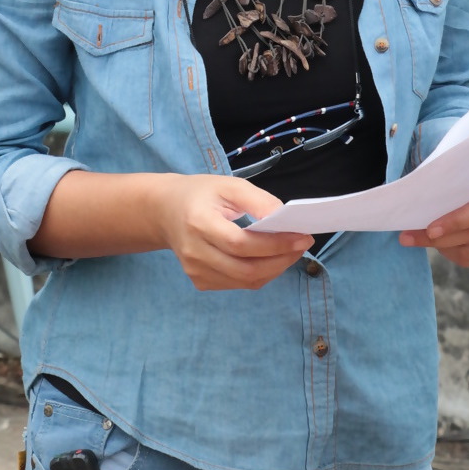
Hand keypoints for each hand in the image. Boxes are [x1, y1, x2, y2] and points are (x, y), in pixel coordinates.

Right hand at [157, 174, 313, 290]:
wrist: (165, 211)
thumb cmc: (201, 194)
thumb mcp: (229, 185)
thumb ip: (258, 200)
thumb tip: (285, 218)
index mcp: (199, 223)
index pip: (241, 244)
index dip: (275, 244)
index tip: (303, 236)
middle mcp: (194, 252)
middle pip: (245, 269)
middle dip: (281, 260)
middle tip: (303, 245)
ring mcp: (195, 272)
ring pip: (245, 281)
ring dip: (275, 269)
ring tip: (292, 251)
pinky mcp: (200, 281)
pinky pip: (238, 284)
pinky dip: (260, 274)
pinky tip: (271, 259)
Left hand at [398, 165, 468, 267]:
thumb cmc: (461, 177)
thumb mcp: (454, 173)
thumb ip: (441, 186)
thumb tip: (409, 207)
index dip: (456, 222)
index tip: (430, 229)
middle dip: (442, 239)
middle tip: (411, 238)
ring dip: (445, 248)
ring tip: (423, 239)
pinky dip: (455, 255)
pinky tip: (441, 246)